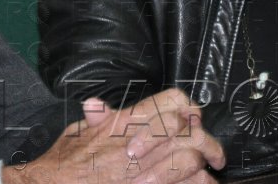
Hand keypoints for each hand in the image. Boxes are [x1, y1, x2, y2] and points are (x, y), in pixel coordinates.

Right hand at [3, 88, 224, 183]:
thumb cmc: (65, 162)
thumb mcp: (77, 132)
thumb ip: (95, 119)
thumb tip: (97, 107)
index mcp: (122, 122)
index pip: (169, 103)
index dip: (186, 108)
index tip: (192, 119)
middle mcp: (136, 143)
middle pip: (187, 131)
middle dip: (205, 139)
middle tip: (212, 150)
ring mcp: (144, 170)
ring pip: (190, 159)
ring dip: (202, 163)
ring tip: (207, 168)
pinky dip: (198, 183)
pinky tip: (201, 183)